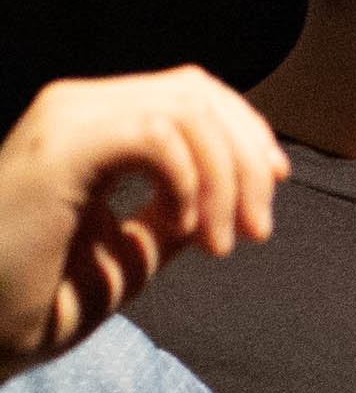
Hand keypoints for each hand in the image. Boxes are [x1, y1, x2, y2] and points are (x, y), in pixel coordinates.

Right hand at [0, 71, 282, 379]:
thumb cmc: (44, 300)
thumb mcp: (134, 247)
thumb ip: (179, 209)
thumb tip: (238, 187)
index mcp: (91, 125)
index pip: (190, 93)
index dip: (246, 133)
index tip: (274, 189)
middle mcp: (74, 109)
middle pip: (197, 92)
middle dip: (247, 158)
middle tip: (259, 229)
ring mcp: (63, 123)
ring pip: (186, 111)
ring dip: (226, 180)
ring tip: (223, 243)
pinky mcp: (58, 150)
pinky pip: (156, 134)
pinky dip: (188, 181)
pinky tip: (185, 229)